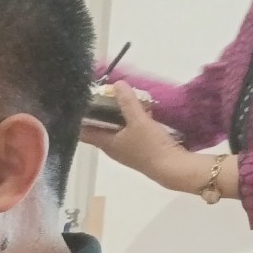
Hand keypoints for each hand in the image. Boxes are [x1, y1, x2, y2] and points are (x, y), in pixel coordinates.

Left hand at [79, 82, 195, 189]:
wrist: (172, 168)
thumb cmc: (151, 146)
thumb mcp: (139, 121)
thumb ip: (127, 103)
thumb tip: (116, 84)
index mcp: (105, 143)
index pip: (83, 132)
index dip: (80, 118)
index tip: (82, 102)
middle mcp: (111, 148)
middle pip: (99, 129)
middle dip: (101, 113)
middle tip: (104, 94)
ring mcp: (125, 150)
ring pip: (115, 130)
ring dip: (117, 116)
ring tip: (121, 99)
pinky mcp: (138, 150)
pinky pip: (129, 133)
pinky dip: (130, 122)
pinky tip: (140, 111)